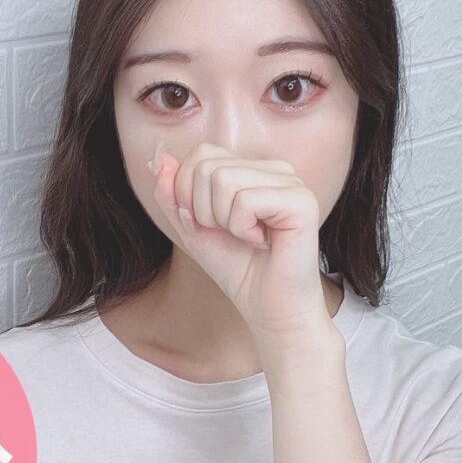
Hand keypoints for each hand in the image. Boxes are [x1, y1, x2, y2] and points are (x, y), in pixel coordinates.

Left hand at [148, 140, 329, 340]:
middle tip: (232, 234)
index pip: (201, 154)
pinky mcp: (301, 201)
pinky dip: (242, 228)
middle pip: (208, 166)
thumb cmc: (236, 267)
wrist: (267, 308)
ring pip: (224, 180)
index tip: (211, 224)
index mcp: (254, 168)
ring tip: (247, 237)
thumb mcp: (191, 226)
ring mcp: (292, 182)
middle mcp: (276, 168)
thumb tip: (161, 158)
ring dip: (223, 220)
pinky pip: (245, 200)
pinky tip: (262, 242)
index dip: (189, 192)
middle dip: (204, 209)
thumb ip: (172, 194)